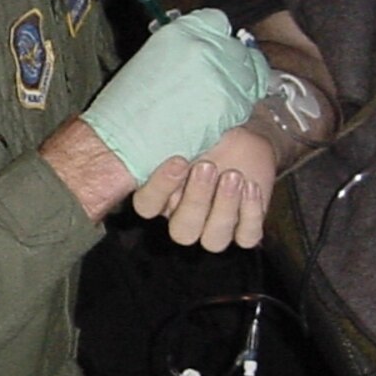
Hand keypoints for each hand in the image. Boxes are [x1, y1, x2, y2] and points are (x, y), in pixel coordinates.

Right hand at [79, 10, 270, 182]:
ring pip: (248, 76)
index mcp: (181, 31)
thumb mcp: (150, 60)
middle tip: (217, 83)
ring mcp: (221, 75)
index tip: (216, 50)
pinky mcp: (229, 104)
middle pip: (238, 49)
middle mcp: (204, 46)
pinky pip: (244, 104)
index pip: (218, 22)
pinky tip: (212, 119)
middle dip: (231, 64)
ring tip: (213, 104)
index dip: (218, 38)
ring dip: (237, 88)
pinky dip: (233, 112)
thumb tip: (204, 53)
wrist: (119, 143)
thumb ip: (183, 51)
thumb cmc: (124, 109)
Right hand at [133, 126, 274, 250]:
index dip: (160, 188)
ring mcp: (215, 226)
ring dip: (224, 208)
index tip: (179, 160)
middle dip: (196, 200)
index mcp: (160, 198)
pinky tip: (251, 186)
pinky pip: (246, 237)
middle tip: (207, 166)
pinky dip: (250, 214)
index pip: (147, 206)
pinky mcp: (245, 227)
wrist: (244, 137)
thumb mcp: (179, 135)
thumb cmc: (205, 136)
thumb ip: (155, 148)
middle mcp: (184, 218)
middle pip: (182, 231)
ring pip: (214, 239)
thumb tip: (124, 153)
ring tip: (234, 176)